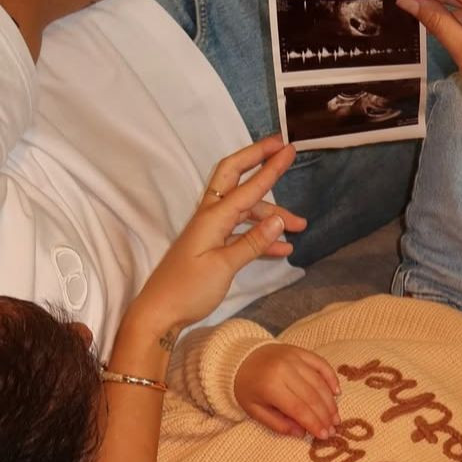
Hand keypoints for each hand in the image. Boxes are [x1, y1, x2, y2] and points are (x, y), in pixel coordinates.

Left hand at [126, 135, 299, 336]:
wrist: (160, 313)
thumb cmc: (188, 290)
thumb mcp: (223, 267)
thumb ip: (252, 242)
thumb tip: (279, 219)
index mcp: (212, 217)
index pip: (247, 187)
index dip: (270, 168)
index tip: (289, 148)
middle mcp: (210, 217)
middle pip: (234, 177)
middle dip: (257, 161)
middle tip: (281, 149)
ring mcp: (210, 231)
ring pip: (244, 210)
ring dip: (271, 214)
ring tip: (300, 225)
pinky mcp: (212, 247)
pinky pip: (241, 233)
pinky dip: (262, 237)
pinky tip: (282, 249)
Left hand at [234, 343, 341, 437]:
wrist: (239, 358)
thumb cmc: (246, 388)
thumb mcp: (255, 411)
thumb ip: (277, 423)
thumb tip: (302, 433)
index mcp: (270, 386)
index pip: (298, 408)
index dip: (314, 423)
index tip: (324, 435)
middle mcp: (283, 370)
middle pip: (312, 396)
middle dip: (325, 415)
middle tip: (333, 429)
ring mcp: (293, 358)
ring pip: (319, 382)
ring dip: (330, 401)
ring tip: (335, 417)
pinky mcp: (299, 350)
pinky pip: (321, 363)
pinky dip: (331, 377)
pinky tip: (336, 392)